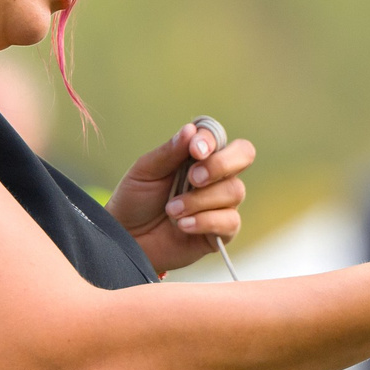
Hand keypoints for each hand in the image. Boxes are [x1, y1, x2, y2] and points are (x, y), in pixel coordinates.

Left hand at [109, 121, 255, 274]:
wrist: (125, 240)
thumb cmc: (134, 202)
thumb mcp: (145, 171)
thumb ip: (169, 152)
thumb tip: (192, 130)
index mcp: (197, 157)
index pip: (220, 138)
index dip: (211, 141)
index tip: (194, 150)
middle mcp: (215, 177)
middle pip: (243, 156)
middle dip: (220, 164)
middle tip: (193, 178)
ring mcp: (220, 204)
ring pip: (234, 191)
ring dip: (200, 200)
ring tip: (172, 210)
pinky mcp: (221, 232)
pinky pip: (230, 221)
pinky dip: (205, 221)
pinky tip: (183, 225)